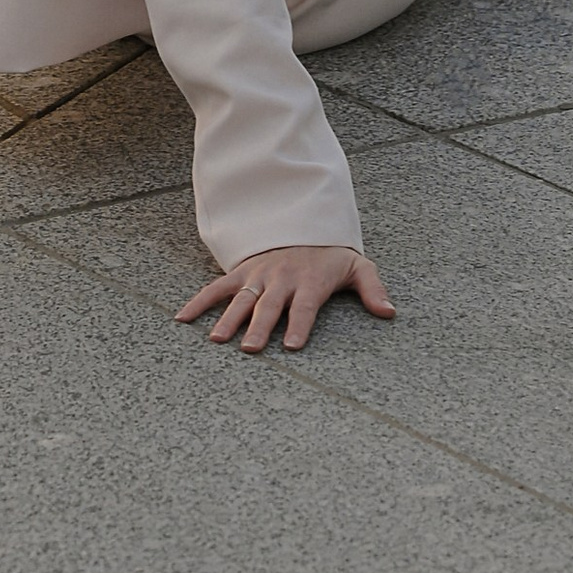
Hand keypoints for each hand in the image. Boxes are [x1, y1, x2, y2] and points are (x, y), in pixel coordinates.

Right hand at [176, 246, 394, 352]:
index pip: (306, 305)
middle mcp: (282, 278)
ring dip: (230, 319)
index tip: (294, 346)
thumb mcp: (358, 266)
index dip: (300, 324)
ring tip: (217, 340)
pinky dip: (200, 301)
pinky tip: (183, 319)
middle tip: (251, 349)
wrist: (305, 222)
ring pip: (243, 298)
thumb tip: (389, 312)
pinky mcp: (243, 272)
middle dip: (261, 327)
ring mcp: (260, 274)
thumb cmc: (331, 255)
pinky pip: (218, 287)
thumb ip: (372, 289)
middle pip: (270, 306)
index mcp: (310, 280)